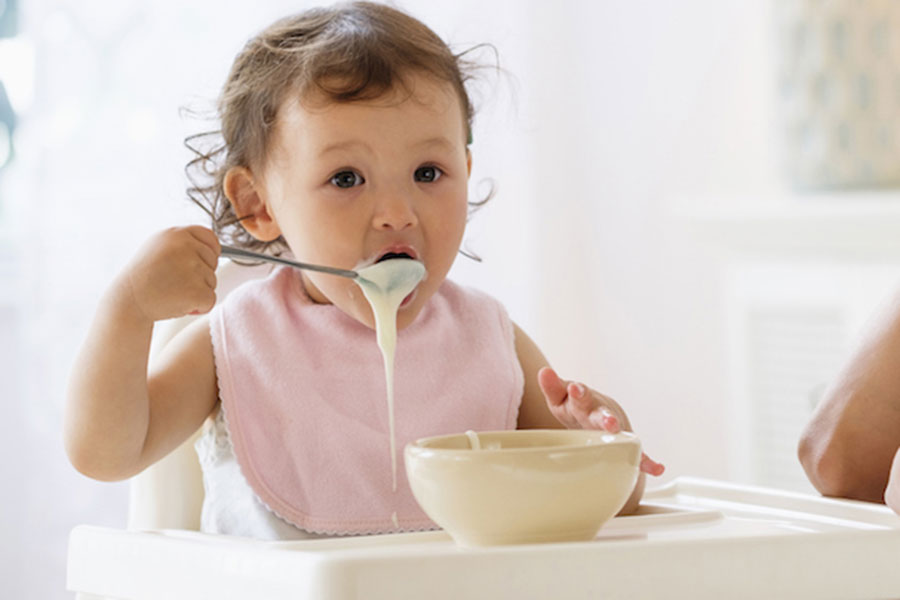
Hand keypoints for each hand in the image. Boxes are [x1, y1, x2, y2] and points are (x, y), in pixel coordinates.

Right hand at [115, 226, 219, 321]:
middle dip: (200, 274)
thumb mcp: (158, 248)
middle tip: (176, 281)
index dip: (212, 250)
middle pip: (213, 261)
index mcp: (176, 234)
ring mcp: (192, 268)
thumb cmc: (143, 278)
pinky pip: (210, 300)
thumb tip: (214, 246)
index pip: (210, 237)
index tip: (205, 261)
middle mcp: (185, 246)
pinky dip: (200, 307)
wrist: (127, 302)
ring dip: (197, 291)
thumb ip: (183, 243)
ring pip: (212, 281)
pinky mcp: (196, 290)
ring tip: (172, 291)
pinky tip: (180, 304)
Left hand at [537, 367, 664, 475]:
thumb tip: (544, 371)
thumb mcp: (560, 397)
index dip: (578, 393)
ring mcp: (614, 429)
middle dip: (606, 418)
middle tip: (609, 422)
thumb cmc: (576, 408)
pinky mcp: (623, 445)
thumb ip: (553, 386)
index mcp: (584, 402)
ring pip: (620, 433)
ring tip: (627, 441)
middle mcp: (601, 414)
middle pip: (603, 415)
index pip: (580, 396)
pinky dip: (648, 462)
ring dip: (624, 438)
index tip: (575, 388)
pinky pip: (638, 455)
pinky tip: (657, 468)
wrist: (600, 417)